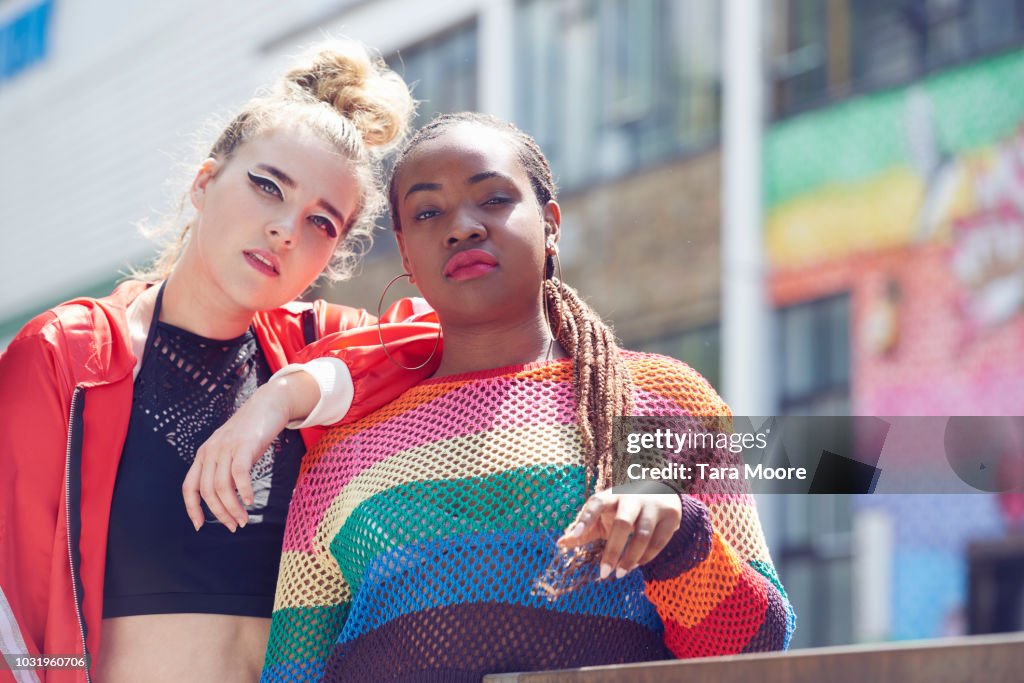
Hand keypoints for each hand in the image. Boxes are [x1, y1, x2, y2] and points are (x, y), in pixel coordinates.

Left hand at [182, 372, 315, 530]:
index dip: (192, 509)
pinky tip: (250, 501)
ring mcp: (227, 447)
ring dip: (233, 508)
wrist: (268, 404)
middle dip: (220, 513)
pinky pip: (240, 473)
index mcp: (204, 455)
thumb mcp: (231, 451)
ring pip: (223, 486)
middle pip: (208, 491)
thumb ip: (225, 470)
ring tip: (244, 520)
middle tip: (235, 526)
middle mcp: (211, 451)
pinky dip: (244, 490)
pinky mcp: (245, 444)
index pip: (189, 487)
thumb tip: (227, 499)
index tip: (201, 526)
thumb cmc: (251, 432)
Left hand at [556, 483, 681, 578]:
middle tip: (604, 573)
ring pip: (642, 534)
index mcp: (612, 494)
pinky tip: (636, 565)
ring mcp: (654, 505)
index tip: (573, 537)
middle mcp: (633, 497)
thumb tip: (560, 544)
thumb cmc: (622, 508)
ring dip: (630, 557)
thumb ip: (583, 529)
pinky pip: (659, 541)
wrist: (662, 489)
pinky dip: (647, 556)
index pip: (597, 503)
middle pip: (622, 523)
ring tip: (620, 572)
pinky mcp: (670, 516)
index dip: (585, 519)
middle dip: (612, 550)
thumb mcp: (603, 514)